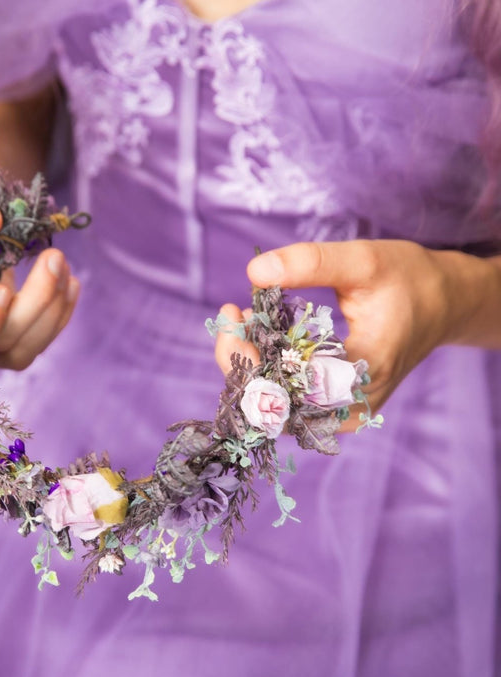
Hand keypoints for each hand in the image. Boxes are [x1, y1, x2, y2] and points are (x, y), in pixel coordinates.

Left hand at [214, 239, 454, 417]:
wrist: (443, 304)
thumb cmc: (408, 280)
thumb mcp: (364, 260)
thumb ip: (312, 263)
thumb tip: (253, 271)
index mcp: (363, 374)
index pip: (285, 384)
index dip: (246, 354)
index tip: (233, 310)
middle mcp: (352, 407)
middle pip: (271, 406)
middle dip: (239, 360)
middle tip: (232, 314)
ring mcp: (344, 415)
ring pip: (275, 411)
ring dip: (248, 368)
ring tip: (244, 323)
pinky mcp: (336, 411)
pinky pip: (287, 406)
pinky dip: (265, 374)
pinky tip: (261, 340)